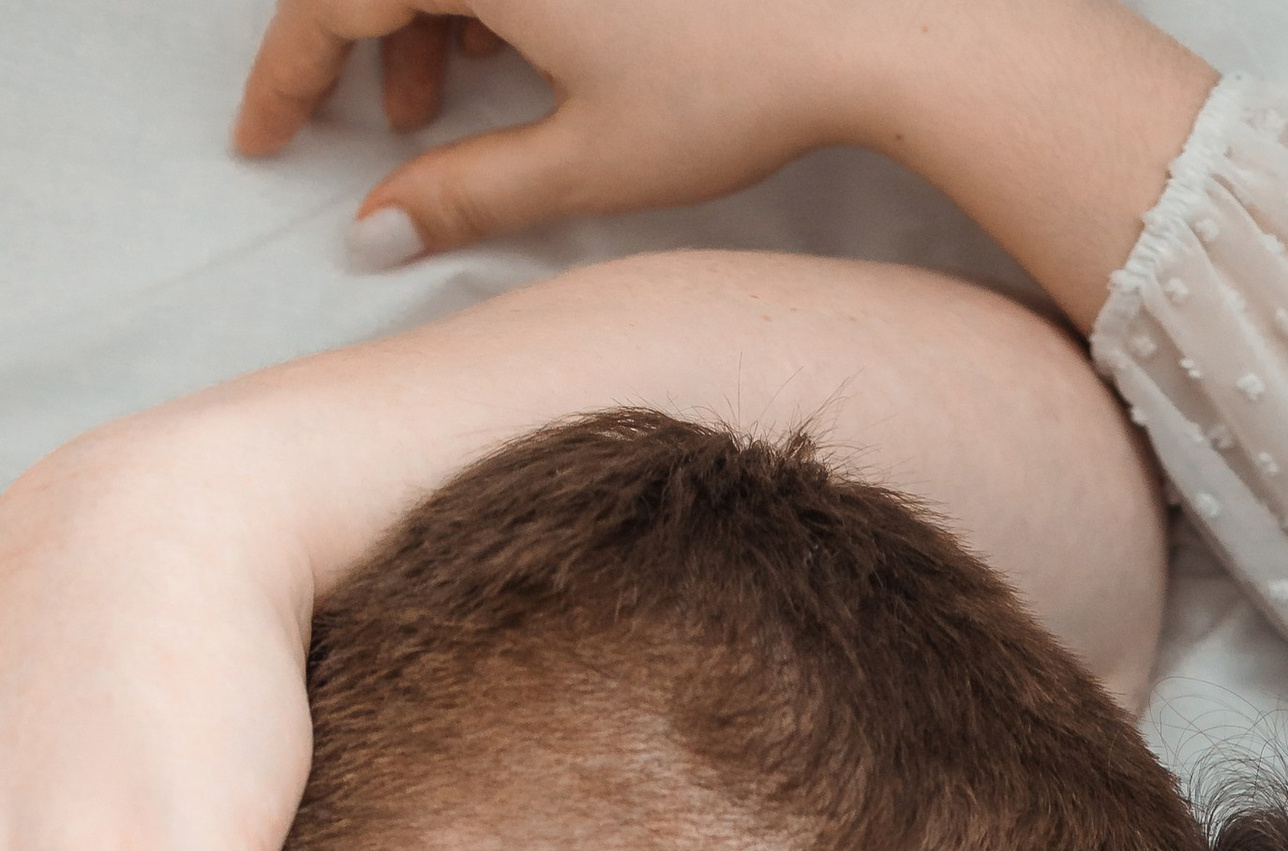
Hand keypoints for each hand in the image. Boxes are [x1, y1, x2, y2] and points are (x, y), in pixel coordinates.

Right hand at [231, 0, 1215, 323]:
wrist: (863, 24)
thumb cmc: (734, 85)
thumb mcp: (583, 160)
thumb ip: (464, 194)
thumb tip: (371, 231)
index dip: (286, 74)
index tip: (263, 139)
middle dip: (354, 48)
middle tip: (361, 135)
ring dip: (421, 21)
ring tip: (441, 114)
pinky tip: (508, 59)